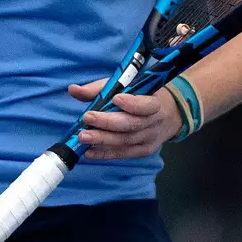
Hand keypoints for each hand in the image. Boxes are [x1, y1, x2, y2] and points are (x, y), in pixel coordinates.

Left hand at [66, 79, 183, 159]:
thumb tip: (73, 90)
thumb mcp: (127, 87)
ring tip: (83, 137)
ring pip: (125, 141)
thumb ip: (100, 89)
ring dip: (103, 140)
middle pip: (131, 125)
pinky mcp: (142, 151)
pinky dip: (105, 154)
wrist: (168, 116)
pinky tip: (89, 152)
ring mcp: (149, 139)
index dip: (132, 104)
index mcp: (155, 103)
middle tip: (87, 119)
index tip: (116, 99)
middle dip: (108, 123)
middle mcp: (154, 123)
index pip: (146, 105)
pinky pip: (123, 153)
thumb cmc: (142, 97)